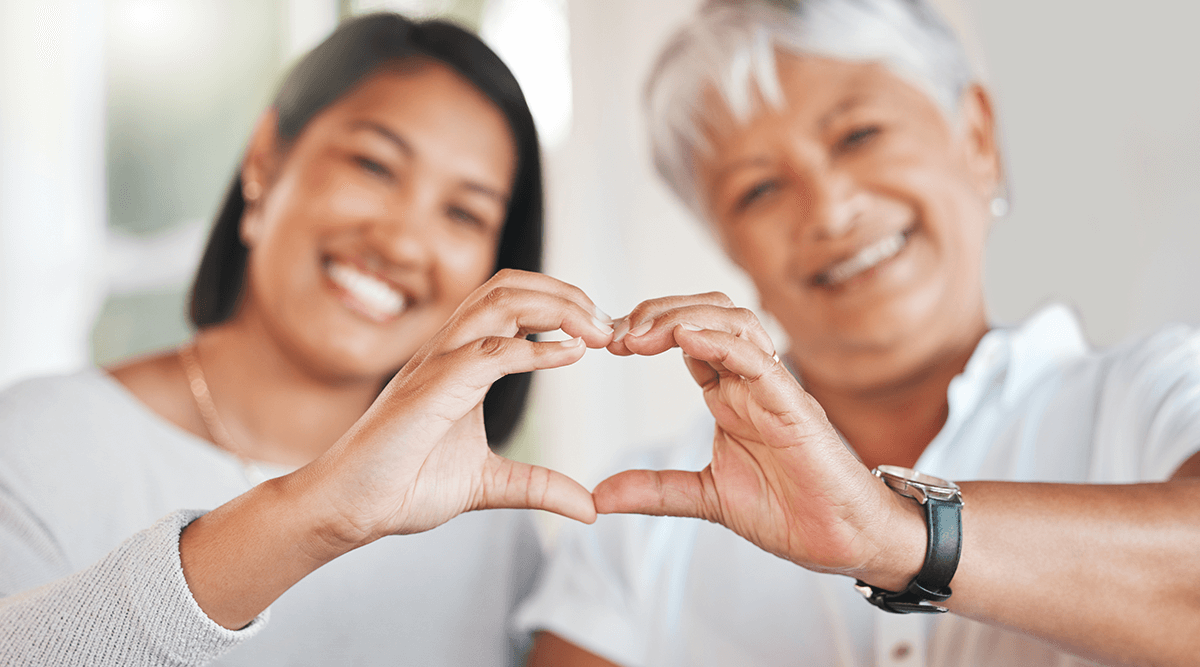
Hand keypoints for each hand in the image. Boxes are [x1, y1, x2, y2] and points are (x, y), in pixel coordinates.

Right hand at [309, 269, 613, 548]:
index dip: (562, 307)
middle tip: (609, 325)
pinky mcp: (430, 389)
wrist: (349, 509)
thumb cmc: (403, 486)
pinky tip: (571, 354)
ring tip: (596, 331)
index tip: (604, 333)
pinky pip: (488, 352)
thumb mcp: (490, 485)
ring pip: (498, 302)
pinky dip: (536, 348)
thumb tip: (590, 507)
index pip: (513, 305)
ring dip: (556, 308)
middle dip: (566, 295)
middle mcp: (448, 351)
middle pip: (510, 287)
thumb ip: (538, 486)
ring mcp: (437, 364)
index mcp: (461, 362)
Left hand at [598, 293, 922, 583]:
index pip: (687, 337)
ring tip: (641, 334)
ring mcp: (773, 388)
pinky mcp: (793, 405)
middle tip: (616, 333)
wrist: (840, 541)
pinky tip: (685, 338)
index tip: (607, 343)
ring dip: (683, 317)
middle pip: (707, 314)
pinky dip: (721, 342)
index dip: (647, 331)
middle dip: (659, 312)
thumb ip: (654, 490)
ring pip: (733, 322)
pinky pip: (758, 359)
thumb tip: (599, 496)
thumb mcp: (703, 497)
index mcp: (729, 395)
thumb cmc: (787, 511)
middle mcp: (750, 382)